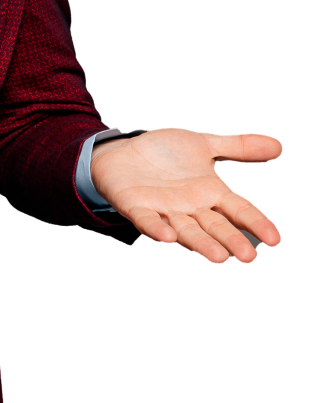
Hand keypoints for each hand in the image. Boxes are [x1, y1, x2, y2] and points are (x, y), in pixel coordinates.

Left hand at [88, 128, 281, 263]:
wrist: (122, 150)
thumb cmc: (165, 153)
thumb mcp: (204, 144)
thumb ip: (238, 147)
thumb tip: (278, 146)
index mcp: (210, 193)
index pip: (239, 210)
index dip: (255, 223)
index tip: (274, 239)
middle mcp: (190, 207)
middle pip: (215, 226)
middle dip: (231, 240)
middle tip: (247, 257)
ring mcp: (164, 209)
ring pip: (186, 230)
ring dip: (201, 243)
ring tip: (218, 258)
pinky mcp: (137, 206)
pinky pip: (148, 220)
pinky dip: (156, 229)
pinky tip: (167, 237)